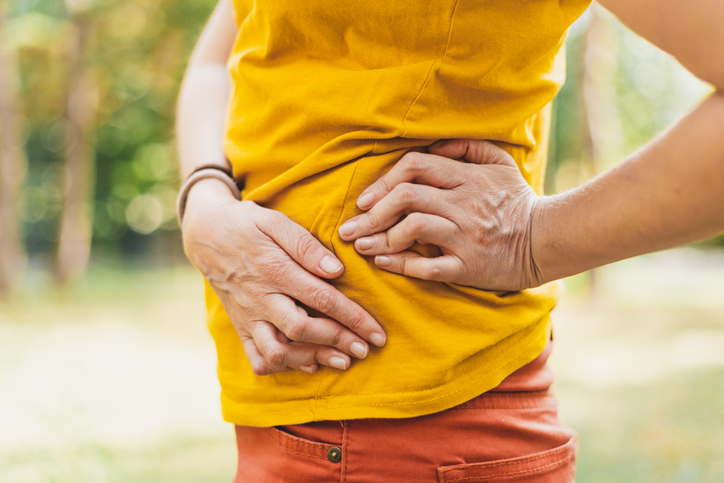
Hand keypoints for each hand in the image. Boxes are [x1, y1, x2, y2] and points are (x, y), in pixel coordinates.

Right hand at [182, 179, 386, 375]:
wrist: (205, 234)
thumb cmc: (247, 224)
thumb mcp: (275, 222)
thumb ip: (305, 245)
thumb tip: (336, 270)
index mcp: (275, 270)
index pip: (322, 299)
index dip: (354, 318)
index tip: (377, 332)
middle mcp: (261, 298)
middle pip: (302, 329)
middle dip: (338, 342)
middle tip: (366, 349)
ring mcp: (248, 316)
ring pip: (278, 351)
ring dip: (312, 359)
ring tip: (342, 360)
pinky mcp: (240, 326)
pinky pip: (257, 357)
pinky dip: (282, 366)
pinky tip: (307, 363)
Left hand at [338, 139, 543, 290]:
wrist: (546, 239)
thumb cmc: (515, 200)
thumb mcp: (498, 162)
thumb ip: (464, 147)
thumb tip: (430, 145)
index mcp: (467, 178)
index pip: (415, 167)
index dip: (383, 181)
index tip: (364, 200)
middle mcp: (464, 205)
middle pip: (407, 198)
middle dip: (371, 213)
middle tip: (349, 228)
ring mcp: (466, 236)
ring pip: (414, 229)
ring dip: (382, 237)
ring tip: (362, 245)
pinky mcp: (468, 266)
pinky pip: (428, 266)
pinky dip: (400, 264)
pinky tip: (382, 262)